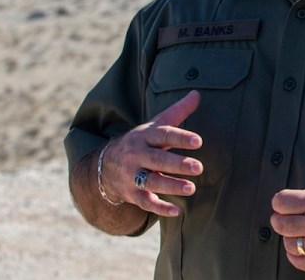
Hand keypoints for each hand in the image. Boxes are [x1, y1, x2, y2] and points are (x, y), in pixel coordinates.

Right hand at [100, 89, 202, 216]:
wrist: (104, 164)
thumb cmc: (141, 141)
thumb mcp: (155, 124)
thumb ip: (178, 112)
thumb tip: (197, 93)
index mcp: (144, 136)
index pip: (163, 134)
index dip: (180, 137)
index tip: (199, 141)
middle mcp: (136, 155)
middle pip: (157, 159)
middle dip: (178, 164)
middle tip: (199, 167)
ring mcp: (132, 175)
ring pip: (151, 181)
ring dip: (171, 186)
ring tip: (191, 188)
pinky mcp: (131, 193)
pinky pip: (145, 202)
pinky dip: (159, 208)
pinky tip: (176, 211)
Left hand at [270, 188, 304, 272]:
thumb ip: (304, 199)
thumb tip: (280, 206)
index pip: (280, 202)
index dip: (279, 203)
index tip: (282, 206)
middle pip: (280, 224)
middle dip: (279, 220)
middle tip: (284, 219)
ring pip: (288, 243)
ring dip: (289, 237)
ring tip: (297, 233)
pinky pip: (298, 261)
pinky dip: (294, 254)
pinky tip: (300, 247)